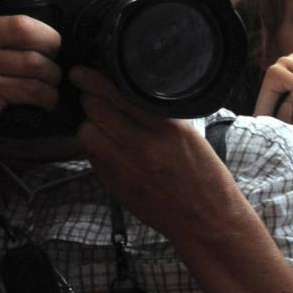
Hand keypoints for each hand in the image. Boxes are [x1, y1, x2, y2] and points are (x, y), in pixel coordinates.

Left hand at [71, 66, 236, 240]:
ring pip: (86, 134)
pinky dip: (95, 146)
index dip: (96, 80)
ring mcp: (125, 168)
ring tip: (98, 120)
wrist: (207, 221)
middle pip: (96, 111)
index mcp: (167, 129)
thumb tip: (129, 96)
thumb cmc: (207, 177)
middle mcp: (142, 146)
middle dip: (88, 97)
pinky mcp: (115, 185)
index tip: (85, 71)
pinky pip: (92, 157)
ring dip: (89, 123)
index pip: (119, 95)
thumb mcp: (191, 137)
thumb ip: (160, 117)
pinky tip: (105, 144)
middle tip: (88, 91)